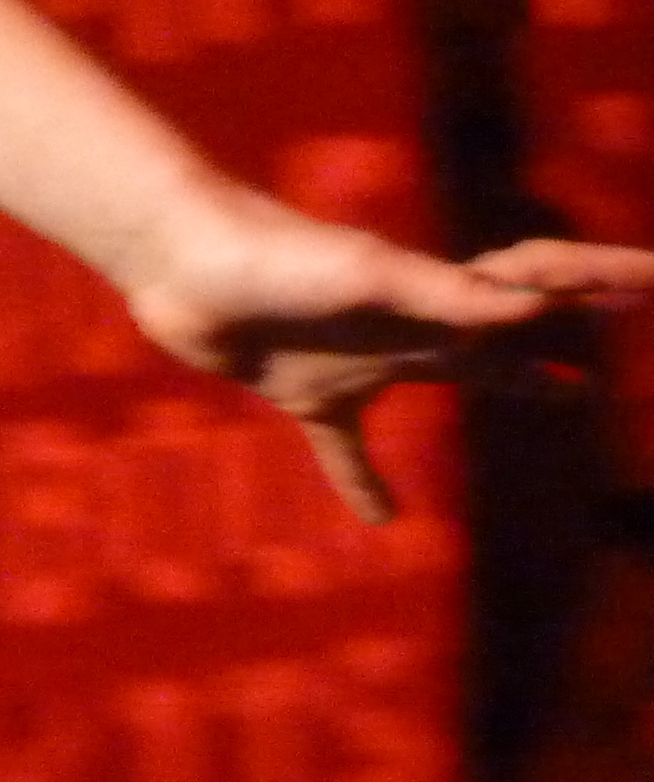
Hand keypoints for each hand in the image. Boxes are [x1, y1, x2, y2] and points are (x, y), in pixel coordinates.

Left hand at [123, 180, 653, 520]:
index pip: (540, 280)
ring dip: (509, 382)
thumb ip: (444, 296)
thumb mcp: (364, 275)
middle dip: (571, 327)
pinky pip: (346, 447)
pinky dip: (365, 482)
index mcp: (436, 295)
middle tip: (626, 346)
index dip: (603, 274)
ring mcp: (359, 355)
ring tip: (558, 396)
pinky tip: (383, 523)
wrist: (172, 260)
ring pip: (449, 376)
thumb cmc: (270, 258)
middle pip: (511, 331)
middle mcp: (409, 323)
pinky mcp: (305, 388)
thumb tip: (531, 309)